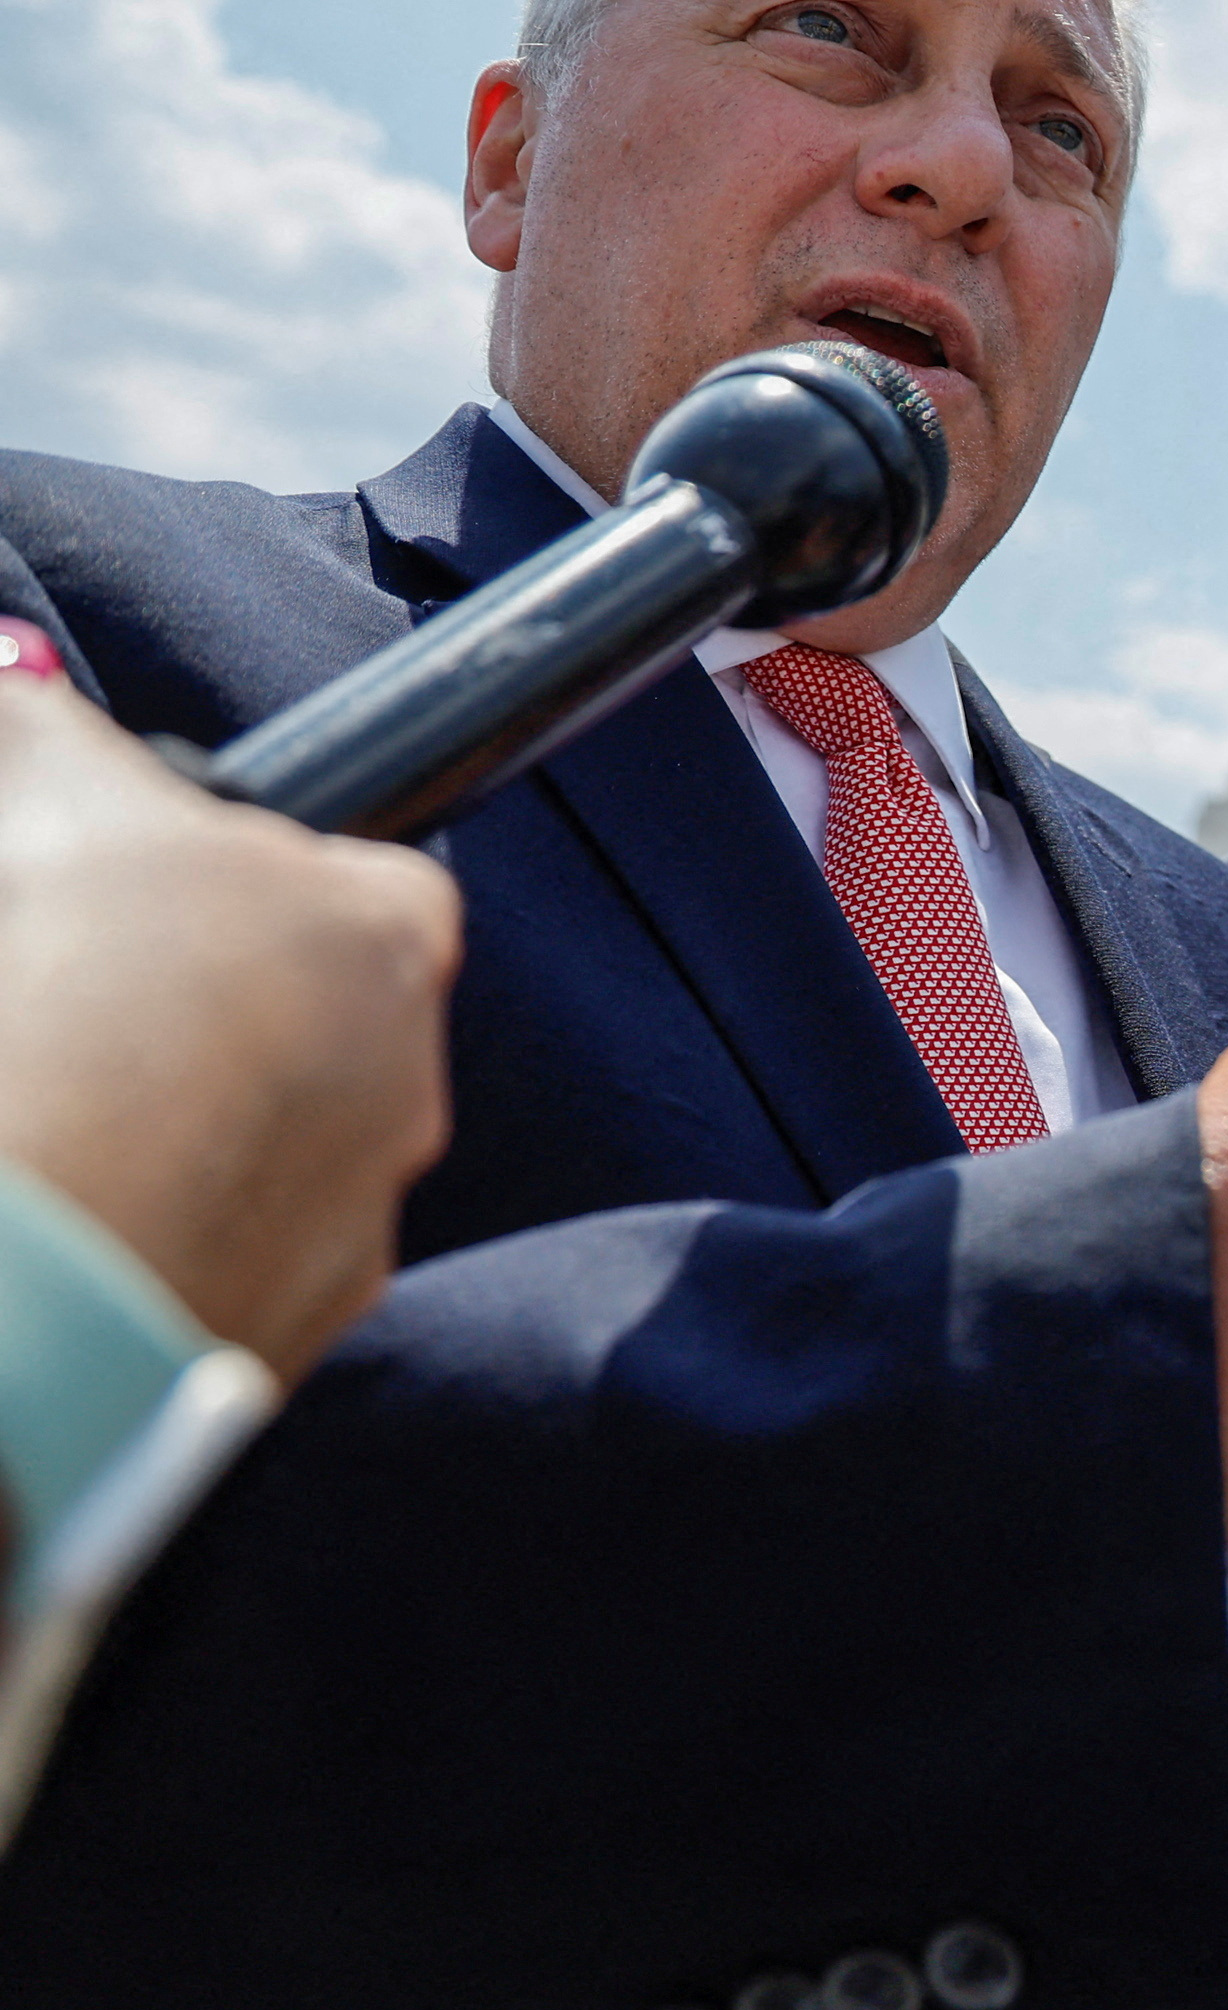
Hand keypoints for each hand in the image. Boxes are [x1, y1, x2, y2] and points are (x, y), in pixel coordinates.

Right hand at [0, 671, 458, 1378]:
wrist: (37, 1247)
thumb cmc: (58, 986)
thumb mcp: (41, 800)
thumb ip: (41, 729)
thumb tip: (18, 684)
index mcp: (380, 934)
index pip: (355, 879)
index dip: (245, 880)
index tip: (148, 898)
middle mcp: (407, 1076)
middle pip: (315, 1019)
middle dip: (206, 1007)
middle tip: (77, 1004)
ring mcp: (356, 1212)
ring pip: (274, 1144)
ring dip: (185, 1124)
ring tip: (59, 1108)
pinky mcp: (288, 1324)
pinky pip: (231, 1255)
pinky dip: (162, 1233)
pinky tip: (78, 1207)